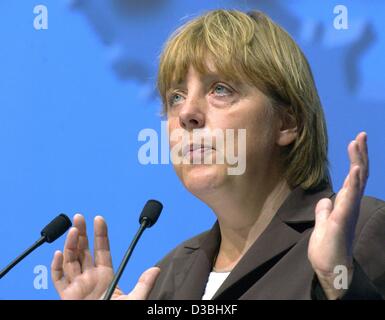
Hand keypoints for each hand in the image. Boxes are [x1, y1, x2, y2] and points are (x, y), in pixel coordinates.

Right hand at [51, 214, 159, 299]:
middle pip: (83, 250)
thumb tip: (156, 269)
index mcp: (105, 275)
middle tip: (79, 217)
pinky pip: (58, 279)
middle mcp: (90, 278)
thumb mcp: (134, 300)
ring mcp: (77, 286)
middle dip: (80, 233)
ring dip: (70, 244)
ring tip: (72, 230)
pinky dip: (56, 267)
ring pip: (71, 260)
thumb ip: (143, 284)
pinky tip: (58, 253)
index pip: (102, 250)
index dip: (100, 234)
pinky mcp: (66, 296)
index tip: (99, 218)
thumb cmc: (117, 314)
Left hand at [308, 132, 368, 298]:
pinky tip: (356, 170)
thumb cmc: (327, 248)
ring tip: (358, 143)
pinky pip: (350, 199)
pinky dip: (354, 183)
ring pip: (357, 182)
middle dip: (360, 155)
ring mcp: (348, 212)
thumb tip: (326, 200)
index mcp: (346, 205)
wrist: (329, 270)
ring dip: (358, 162)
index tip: (355, 142)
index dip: (355, 160)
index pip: (353, 178)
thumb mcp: (323, 224)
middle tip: (361, 135)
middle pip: (358, 175)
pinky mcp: (341, 220)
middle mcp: (350, 206)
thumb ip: (325, 211)